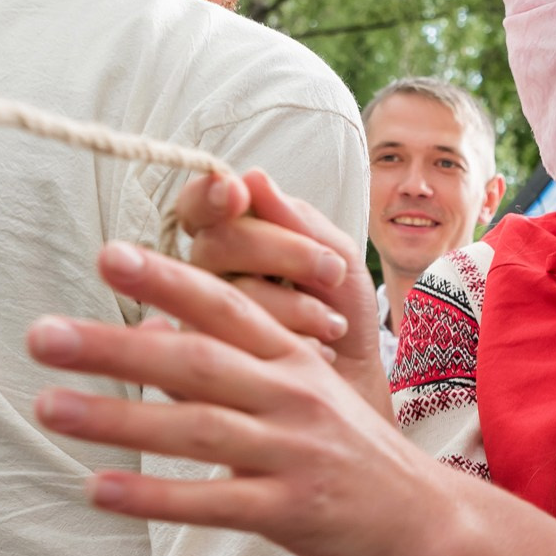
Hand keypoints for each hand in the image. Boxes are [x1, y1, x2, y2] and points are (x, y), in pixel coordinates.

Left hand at [28, 241, 446, 555]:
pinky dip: (156, 495)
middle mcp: (293, 396)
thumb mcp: (301, 391)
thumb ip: (230, 363)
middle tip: (42, 334)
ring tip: (47, 407)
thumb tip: (147, 335)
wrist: (423, 517)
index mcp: (293, 358)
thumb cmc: (346, 450)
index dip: (168, 280)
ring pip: (198, 429)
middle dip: (116, 346)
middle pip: (198, 361)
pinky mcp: (291, 510)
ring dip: (117, 418)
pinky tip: (98, 489)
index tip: (110, 255)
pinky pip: (214, 501)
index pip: (226, 307)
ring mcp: (294, 453)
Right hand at [173, 171, 385, 407]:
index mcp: (232, 235)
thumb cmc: (342, 310)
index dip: (209, 195)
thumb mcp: (338, 256)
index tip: (238, 193)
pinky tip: (317, 350)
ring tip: (332, 324)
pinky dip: (292, 341)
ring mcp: (200, 318)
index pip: (199, 205)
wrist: (356, 377)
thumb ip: (299, 221)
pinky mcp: (210, 360)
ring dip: (296, 306)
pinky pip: (235, 343)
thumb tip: (253, 179)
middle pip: (216, 244)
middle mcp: (206, 273)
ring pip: (228, 294)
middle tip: (331, 271)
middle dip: (282, 251)